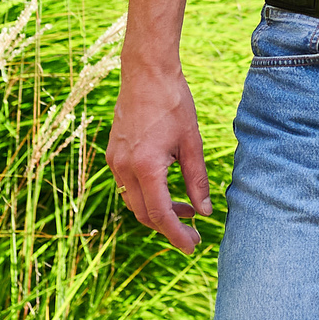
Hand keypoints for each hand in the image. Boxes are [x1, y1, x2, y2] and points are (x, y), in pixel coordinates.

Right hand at [103, 64, 212, 252]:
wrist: (146, 73)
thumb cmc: (173, 103)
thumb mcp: (192, 143)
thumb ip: (197, 180)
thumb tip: (204, 212)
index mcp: (146, 166)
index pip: (160, 214)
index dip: (177, 234)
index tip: (193, 246)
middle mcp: (124, 167)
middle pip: (144, 213)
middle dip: (168, 228)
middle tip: (193, 234)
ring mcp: (115, 160)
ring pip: (134, 202)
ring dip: (158, 211)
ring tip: (187, 210)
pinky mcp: (113, 153)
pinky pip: (128, 186)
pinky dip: (147, 195)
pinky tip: (168, 190)